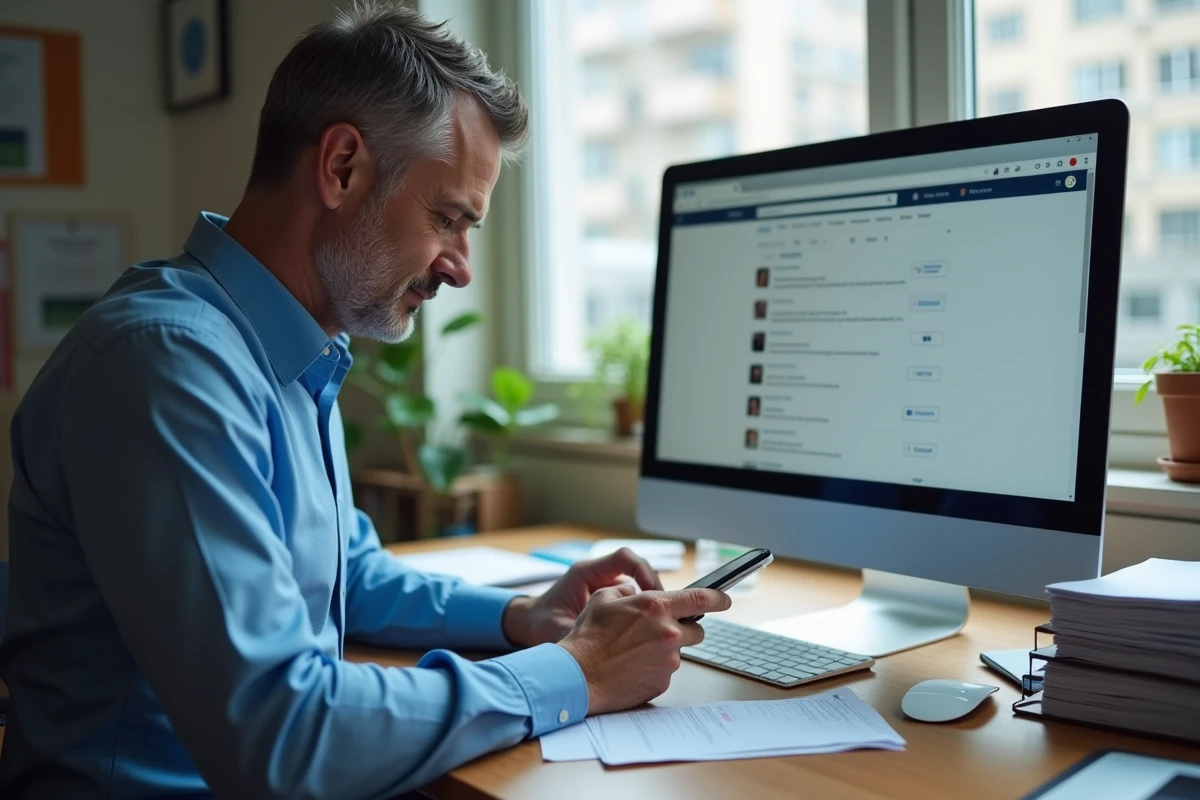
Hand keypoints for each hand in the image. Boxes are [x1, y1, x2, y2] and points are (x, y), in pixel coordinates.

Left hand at [502, 547, 661, 647]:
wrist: (527, 624)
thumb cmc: (539, 623)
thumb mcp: (557, 628)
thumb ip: (578, 632)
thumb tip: (600, 644)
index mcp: (585, 573)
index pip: (623, 558)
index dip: (643, 572)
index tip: (653, 594)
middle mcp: (597, 575)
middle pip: (637, 568)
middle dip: (654, 587)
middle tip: (665, 610)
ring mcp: (603, 585)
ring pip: (637, 583)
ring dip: (650, 600)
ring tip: (658, 621)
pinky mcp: (607, 598)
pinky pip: (632, 597)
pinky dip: (641, 610)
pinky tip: (645, 628)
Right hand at [558, 585, 731, 714]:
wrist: (577, 675)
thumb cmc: (587, 636)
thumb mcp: (603, 598)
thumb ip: (628, 591)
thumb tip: (637, 591)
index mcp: (656, 607)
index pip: (700, 598)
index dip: (718, 598)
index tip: (726, 600)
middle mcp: (668, 633)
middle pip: (696, 630)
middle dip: (684, 629)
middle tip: (660, 632)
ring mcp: (668, 660)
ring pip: (679, 652)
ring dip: (665, 650)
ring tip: (634, 652)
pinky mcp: (662, 682)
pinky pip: (666, 671)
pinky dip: (654, 668)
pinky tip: (631, 668)